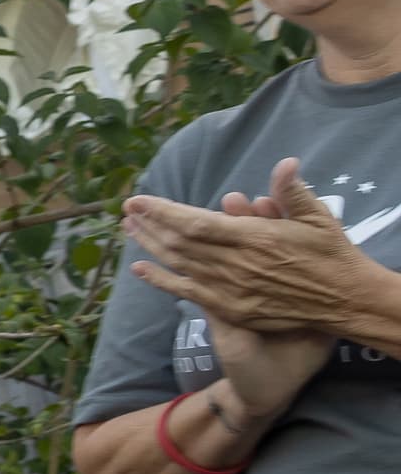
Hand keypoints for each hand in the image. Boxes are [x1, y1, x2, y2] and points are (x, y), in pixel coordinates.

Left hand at [128, 158, 386, 341]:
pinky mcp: (231, 309)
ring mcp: (231, 290)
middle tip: (127, 210)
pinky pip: (187, 293)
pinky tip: (140, 268)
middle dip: (150, 225)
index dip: (163, 212)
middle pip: (179, 243)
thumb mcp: (318, 218)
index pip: (196, 223)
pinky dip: (161, 280)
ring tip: (129, 229)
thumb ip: (293, 192)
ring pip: (180, 265)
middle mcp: (237, 265)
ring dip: (151, 245)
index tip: (139, 199)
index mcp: (255, 239)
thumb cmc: (332, 255)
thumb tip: (284, 163)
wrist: (345, 301)